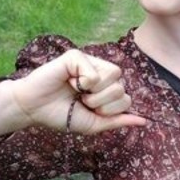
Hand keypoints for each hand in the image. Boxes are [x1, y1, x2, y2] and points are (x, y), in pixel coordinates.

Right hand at [11, 49, 147, 134]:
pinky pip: (93, 71)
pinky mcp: (76, 56)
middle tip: (81, 100)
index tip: (89, 110)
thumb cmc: (62, 115)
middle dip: (100, 102)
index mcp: (107, 87)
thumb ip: (118, 121)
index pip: (126, 99)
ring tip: (76, 91)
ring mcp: (90, 62)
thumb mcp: (94, 124)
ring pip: (113, 76)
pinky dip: (81, 82)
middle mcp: (101, 72)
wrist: (35, 110)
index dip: (108, 110)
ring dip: (94, 92)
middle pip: (121, 87)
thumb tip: (144, 121)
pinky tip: (68, 81)